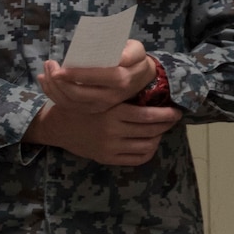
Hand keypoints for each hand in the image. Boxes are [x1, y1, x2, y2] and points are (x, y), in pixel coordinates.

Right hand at [26, 99, 182, 166]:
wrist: (57, 126)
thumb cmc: (81, 103)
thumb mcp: (97, 92)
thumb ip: (118, 89)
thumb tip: (146, 74)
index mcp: (112, 112)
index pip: (148, 115)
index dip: (166, 114)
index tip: (176, 110)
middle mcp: (112, 131)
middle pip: (151, 131)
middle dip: (167, 124)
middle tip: (174, 118)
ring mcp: (110, 147)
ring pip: (146, 145)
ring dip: (159, 137)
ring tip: (162, 129)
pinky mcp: (107, 158)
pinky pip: (136, 159)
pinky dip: (148, 151)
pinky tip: (150, 142)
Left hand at [37, 41, 154, 113]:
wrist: (141, 79)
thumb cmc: (134, 59)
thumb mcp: (137, 50)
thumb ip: (130, 52)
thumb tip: (119, 58)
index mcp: (120, 80)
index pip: (95, 79)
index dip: (75, 76)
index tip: (59, 69)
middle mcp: (110, 97)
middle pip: (78, 94)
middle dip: (58, 82)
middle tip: (49, 64)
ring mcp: (101, 106)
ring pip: (71, 103)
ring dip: (53, 88)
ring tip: (45, 72)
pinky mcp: (93, 109)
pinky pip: (69, 106)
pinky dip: (54, 96)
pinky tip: (46, 83)